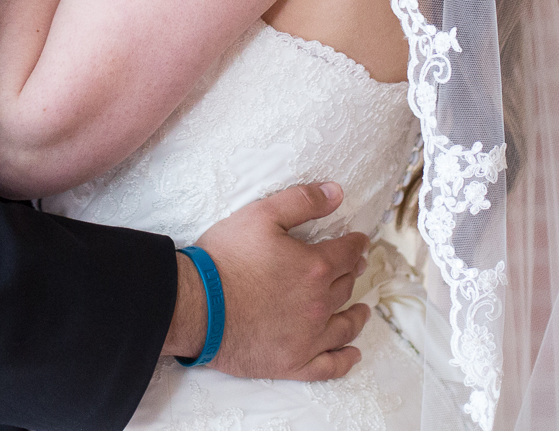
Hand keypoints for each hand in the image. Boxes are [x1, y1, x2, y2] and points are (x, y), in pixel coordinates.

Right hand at [184, 182, 371, 381]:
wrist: (195, 306)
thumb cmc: (224, 259)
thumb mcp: (261, 215)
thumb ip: (302, 201)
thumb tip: (337, 193)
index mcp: (315, 267)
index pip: (347, 253)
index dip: (356, 244)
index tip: (360, 242)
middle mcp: (319, 304)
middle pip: (345, 287)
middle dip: (353, 273)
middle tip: (356, 268)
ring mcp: (307, 338)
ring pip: (344, 326)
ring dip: (357, 316)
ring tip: (363, 311)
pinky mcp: (292, 363)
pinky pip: (328, 365)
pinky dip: (344, 359)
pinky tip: (352, 353)